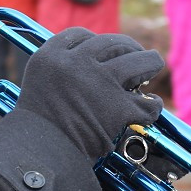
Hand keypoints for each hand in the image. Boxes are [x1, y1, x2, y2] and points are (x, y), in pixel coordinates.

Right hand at [16, 27, 164, 161]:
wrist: (39, 155)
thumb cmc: (36, 128)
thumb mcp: (38, 85)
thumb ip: (59, 70)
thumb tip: (89, 61)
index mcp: (51, 56)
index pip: (79, 35)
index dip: (95, 41)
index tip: (103, 49)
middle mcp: (75, 63)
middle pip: (112, 43)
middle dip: (128, 46)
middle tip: (135, 54)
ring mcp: (99, 82)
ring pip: (138, 61)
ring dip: (149, 62)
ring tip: (153, 65)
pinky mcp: (118, 107)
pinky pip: (146, 102)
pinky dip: (152, 105)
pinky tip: (151, 105)